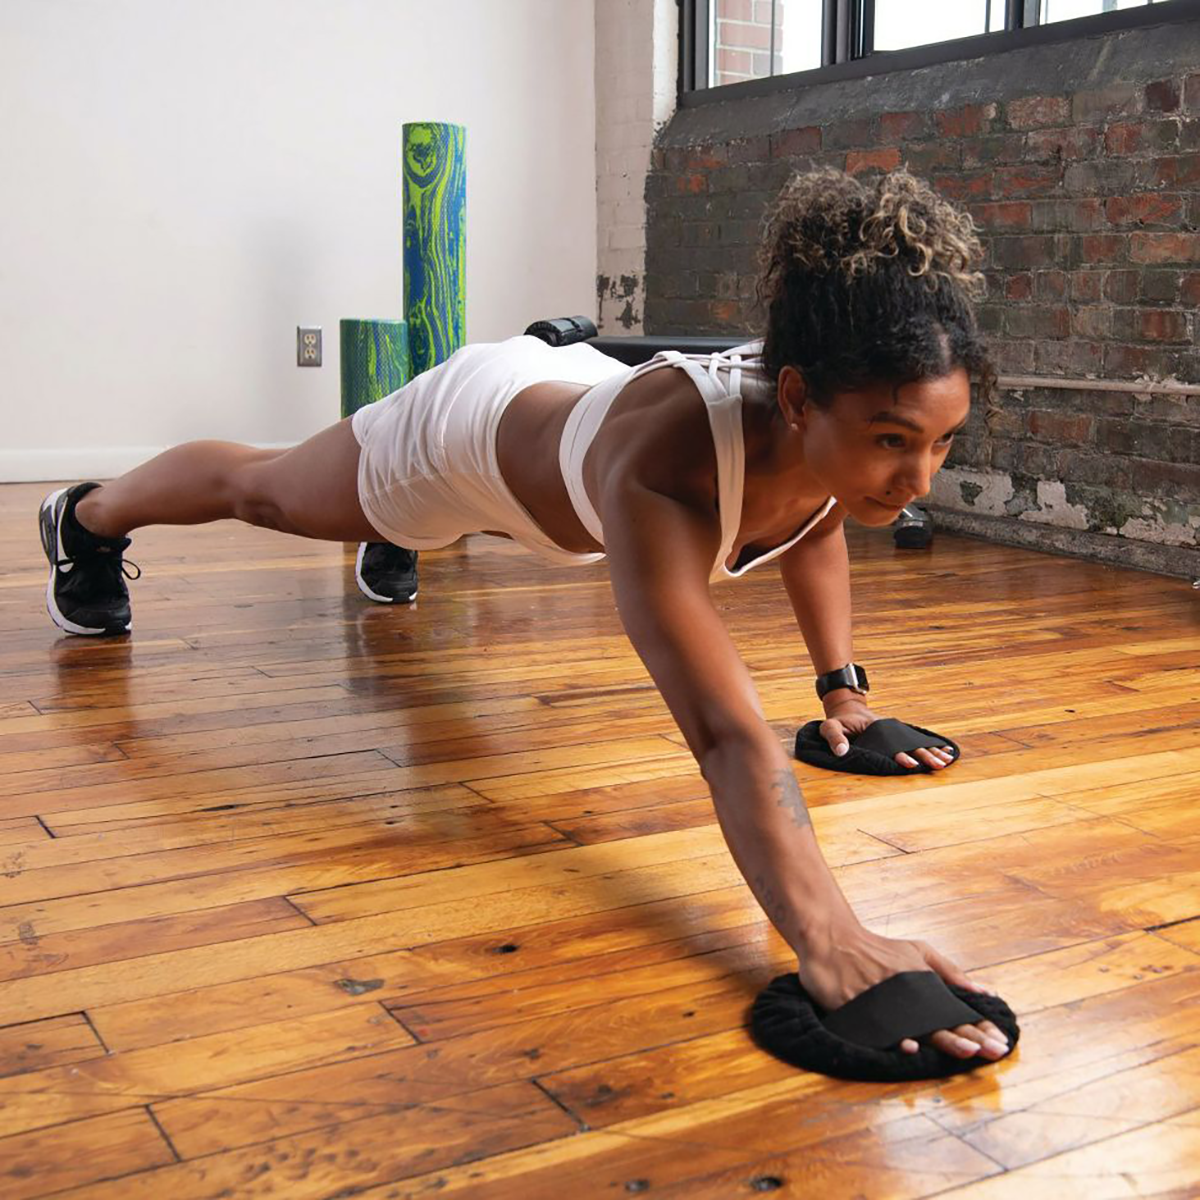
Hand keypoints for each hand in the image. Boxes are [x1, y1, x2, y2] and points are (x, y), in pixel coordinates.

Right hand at [797, 920, 1009, 1059]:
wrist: (832, 939)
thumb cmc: (877, 948)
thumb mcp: (916, 951)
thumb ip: (949, 971)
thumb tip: (984, 991)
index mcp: (923, 983)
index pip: (956, 1011)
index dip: (979, 1027)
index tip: (1001, 1042)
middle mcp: (907, 997)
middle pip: (942, 1023)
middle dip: (970, 1038)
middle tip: (993, 1051)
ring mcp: (883, 1004)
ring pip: (917, 1029)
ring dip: (943, 1040)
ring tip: (966, 1050)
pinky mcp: (860, 1011)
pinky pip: (880, 1032)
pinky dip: (896, 1039)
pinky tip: (911, 1047)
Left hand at [820, 695, 954, 770]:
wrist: (848, 707)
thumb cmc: (838, 721)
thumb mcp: (829, 726)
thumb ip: (834, 737)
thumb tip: (841, 751)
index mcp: (875, 731)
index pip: (891, 745)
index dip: (901, 754)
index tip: (911, 763)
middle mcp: (889, 733)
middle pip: (909, 745)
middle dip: (924, 755)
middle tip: (938, 765)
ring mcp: (894, 734)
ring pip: (916, 744)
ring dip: (931, 752)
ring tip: (946, 761)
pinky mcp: (897, 737)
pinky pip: (915, 742)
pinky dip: (931, 747)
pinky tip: (945, 753)